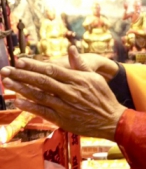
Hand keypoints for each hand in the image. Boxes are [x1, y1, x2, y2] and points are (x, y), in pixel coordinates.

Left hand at [0, 46, 125, 139]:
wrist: (112, 121)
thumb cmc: (104, 98)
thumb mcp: (95, 78)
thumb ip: (80, 64)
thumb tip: (71, 48)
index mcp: (78, 79)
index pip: (52, 70)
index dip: (34, 65)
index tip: (19, 61)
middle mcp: (70, 92)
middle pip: (42, 81)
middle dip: (22, 75)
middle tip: (5, 70)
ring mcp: (66, 106)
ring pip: (40, 95)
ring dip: (21, 89)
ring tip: (7, 83)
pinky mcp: (63, 119)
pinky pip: (43, 112)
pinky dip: (30, 106)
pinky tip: (18, 101)